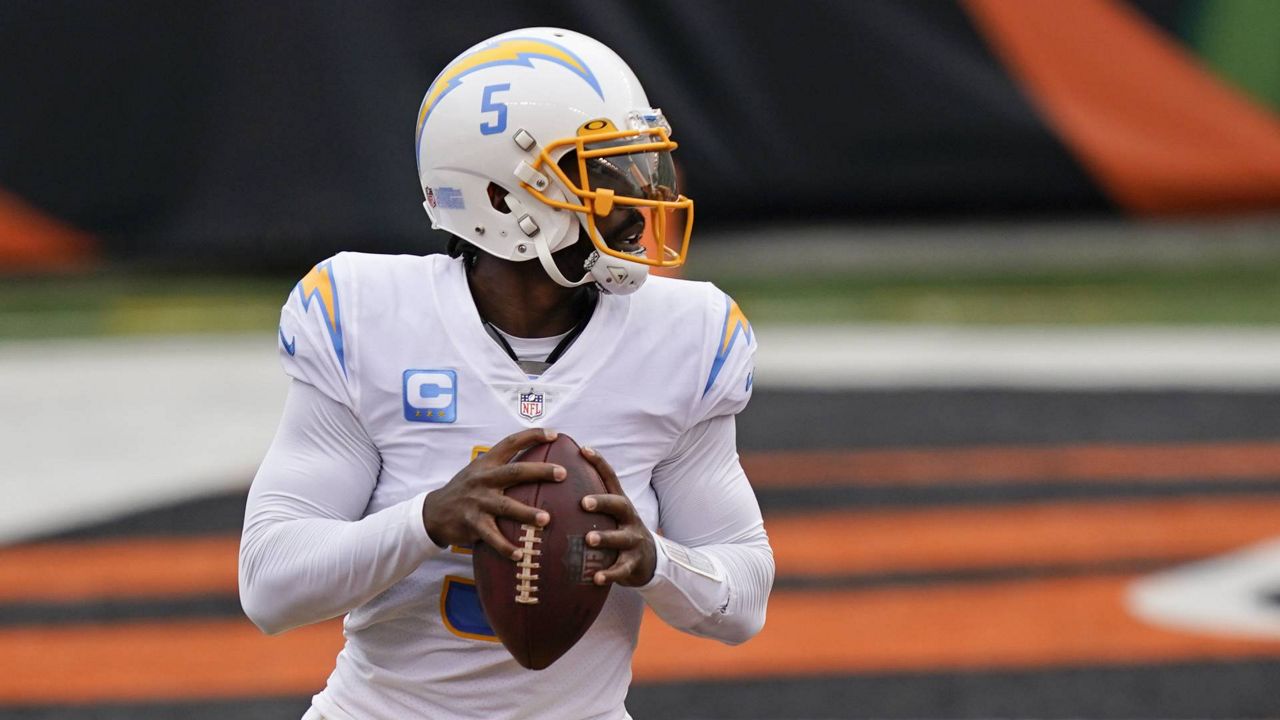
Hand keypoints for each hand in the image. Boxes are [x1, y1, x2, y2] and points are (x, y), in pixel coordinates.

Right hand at [422, 428, 564, 560]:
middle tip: (562, 473)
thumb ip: (502, 467)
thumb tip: (538, 463)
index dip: (532, 436)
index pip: (511, 443)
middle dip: (541, 471)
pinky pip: (492, 537)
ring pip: (506, 506)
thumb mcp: (479, 472)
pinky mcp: (472, 523)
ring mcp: (478, 501)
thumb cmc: (466, 490)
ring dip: (527, 514)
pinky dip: (506, 547)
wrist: (433, 512)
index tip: (555, 435)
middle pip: (515, 472)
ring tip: (546, 520)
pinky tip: (520, 555)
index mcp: (487, 464)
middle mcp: (483, 479)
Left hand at [579, 446, 656, 586]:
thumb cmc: (618, 532)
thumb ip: (589, 500)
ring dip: (605, 537)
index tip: (583, 449)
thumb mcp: (609, 514)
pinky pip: (622, 569)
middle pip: (619, 504)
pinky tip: (596, 578)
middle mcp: (629, 518)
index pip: (611, 478)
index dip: (599, 463)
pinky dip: (610, 574)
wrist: (648, 561)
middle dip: (602, 502)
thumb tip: (552, 482)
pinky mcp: (634, 563)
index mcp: (619, 504)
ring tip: (589, 539)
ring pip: (620, 537)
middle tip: (583, 502)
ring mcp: (633, 540)